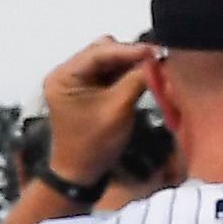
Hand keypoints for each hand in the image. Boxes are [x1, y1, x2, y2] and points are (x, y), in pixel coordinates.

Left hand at [38, 36, 153, 185]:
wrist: (81, 173)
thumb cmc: (94, 144)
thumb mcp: (118, 109)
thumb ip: (137, 80)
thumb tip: (158, 59)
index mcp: (63, 77)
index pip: (98, 52)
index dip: (129, 50)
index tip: (156, 51)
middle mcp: (67, 74)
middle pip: (103, 51)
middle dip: (129, 55)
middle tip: (156, 60)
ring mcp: (77, 81)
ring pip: (109, 61)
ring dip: (130, 64)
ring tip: (153, 68)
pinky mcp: (89, 90)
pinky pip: (111, 73)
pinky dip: (127, 74)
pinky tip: (145, 76)